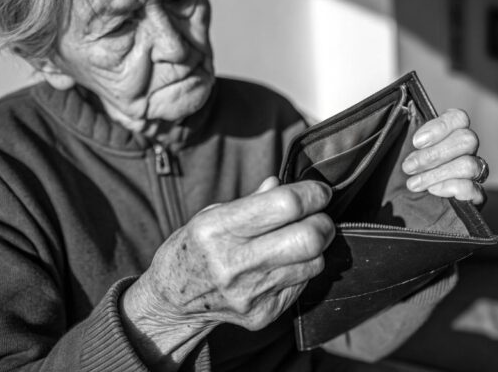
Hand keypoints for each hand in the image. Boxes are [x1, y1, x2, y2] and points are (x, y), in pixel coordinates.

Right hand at [120, 177, 333, 367]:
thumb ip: (252, 201)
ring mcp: (250, 293)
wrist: (174, 300)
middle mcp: (234, 263)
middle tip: (319, 217)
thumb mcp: (211, 215)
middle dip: (323, 222)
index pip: (285, 205)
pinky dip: (301, 269)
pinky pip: (302, 284)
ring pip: (313, 263)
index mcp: (218, 229)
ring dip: (316, 247)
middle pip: (308, 238)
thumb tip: (283, 183)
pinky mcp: (263, 314)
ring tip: (300, 240)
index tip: (319, 191)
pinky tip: (282, 265)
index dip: (312, 194)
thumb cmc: (195, 248)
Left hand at [401, 109, 486, 205]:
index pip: (459, 118)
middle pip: (467, 140)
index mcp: (452, 132)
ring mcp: (474, 172)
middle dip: (434, 155)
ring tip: (413, 183)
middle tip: (408, 166)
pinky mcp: (475, 196)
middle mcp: (467, 150)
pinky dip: (453, 188)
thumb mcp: (403, 149)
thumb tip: (407, 114)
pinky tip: (434, 190)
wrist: (404, 202)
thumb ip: (407, 134)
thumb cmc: (407, 169)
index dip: (440, 127)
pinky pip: (475, 190)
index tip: (416, 142)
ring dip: (437, 174)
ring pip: (469, 165)